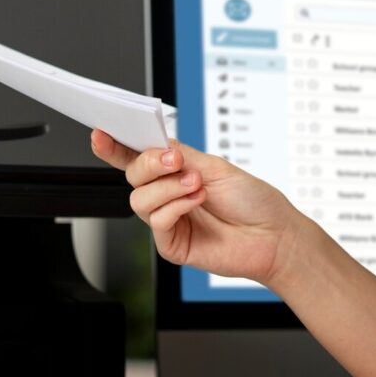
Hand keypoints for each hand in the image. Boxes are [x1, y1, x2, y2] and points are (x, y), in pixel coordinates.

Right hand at [90, 129, 307, 287]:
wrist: (274, 235)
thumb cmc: (251, 201)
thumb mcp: (214, 166)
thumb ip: (180, 156)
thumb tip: (153, 146)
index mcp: (173, 173)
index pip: (134, 157)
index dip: (114, 146)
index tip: (100, 133)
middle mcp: (166, 195)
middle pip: (132, 175)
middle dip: (149, 164)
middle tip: (174, 160)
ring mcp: (167, 220)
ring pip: (139, 199)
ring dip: (168, 188)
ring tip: (196, 185)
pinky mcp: (171, 244)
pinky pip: (157, 221)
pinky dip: (176, 207)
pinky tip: (197, 202)